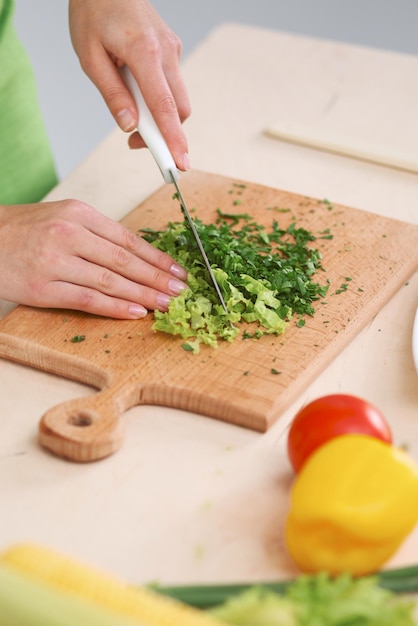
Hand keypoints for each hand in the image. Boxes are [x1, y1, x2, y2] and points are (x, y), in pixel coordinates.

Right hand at [0, 201, 187, 318]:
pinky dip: (114, 308)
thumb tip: (137, 257)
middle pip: (124, 260)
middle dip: (157, 278)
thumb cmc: (24, 230)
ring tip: (165, 304)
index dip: (157, 258)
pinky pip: (87, 299)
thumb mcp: (62, 217)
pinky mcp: (44, 288)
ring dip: (142, 295)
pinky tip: (135, 312)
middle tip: (181, 291)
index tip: (177, 270)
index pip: (128, 239)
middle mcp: (69, 235)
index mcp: (79, 214)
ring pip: (110, 281)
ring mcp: (55, 262)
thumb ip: (97, 234)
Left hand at [68, 0, 190, 170]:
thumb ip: (112, 95)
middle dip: (165, 134)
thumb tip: (129, 126)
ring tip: (133, 117)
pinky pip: (172, 85)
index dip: (173, 139)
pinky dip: (160, 100)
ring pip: (179, 99)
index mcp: (145, 52)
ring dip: (161, 118)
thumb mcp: (90, 58)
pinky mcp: (172, 50)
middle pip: (179, 109)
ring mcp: (173, 50)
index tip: (180, 163)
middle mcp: (166, 51)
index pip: (165, 107)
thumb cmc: (93, 14)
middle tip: (135, 142)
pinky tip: (137, 92)